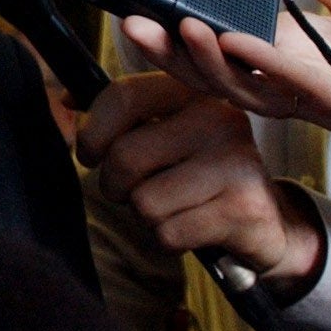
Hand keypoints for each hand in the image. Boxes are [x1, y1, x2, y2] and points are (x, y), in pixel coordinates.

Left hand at [75, 72, 323, 295]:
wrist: (265, 221)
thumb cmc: (197, 173)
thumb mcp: (163, 131)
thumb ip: (119, 113)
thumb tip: (65, 100)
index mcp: (191, 91)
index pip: (123, 96)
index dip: (93, 132)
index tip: (91, 154)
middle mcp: (217, 118)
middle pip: (125, 157)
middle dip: (115, 185)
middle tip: (136, 189)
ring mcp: (235, 163)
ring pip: (144, 200)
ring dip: (145, 215)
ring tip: (172, 205)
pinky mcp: (243, 209)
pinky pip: (168, 232)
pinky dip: (168, 238)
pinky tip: (191, 226)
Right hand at [121, 0, 330, 139]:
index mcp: (279, 50)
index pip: (214, 44)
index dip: (176, 30)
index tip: (147, 7)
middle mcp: (280, 76)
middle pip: (207, 72)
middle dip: (165, 52)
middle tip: (134, 25)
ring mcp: (301, 93)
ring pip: (235, 86)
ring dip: (203, 58)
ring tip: (181, 27)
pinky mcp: (330, 103)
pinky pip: (286, 85)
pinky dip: (258, 62)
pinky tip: (236, 41)